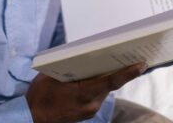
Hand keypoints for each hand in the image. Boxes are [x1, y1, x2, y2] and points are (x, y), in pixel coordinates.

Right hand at [26, 62, 146, 122]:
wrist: (31, 118)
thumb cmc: (40, 95)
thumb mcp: (52, 75)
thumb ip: (71, 66)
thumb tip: (86, 56)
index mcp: (83, 93)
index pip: (111, 81)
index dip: (128, 72)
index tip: (142, 64)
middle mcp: (91, 104)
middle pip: (110, 83)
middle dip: (120, 70)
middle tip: (131, 55)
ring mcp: (90, 111)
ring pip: (104, 89)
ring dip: (108, 77)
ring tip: (114, 61)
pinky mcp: (87, 113)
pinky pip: (98, 95)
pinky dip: (100, 84)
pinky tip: (97, 75)